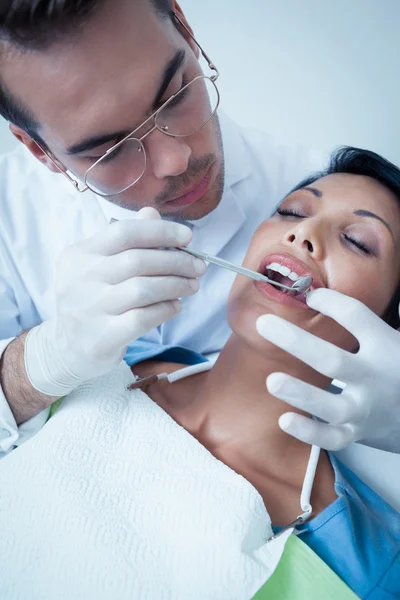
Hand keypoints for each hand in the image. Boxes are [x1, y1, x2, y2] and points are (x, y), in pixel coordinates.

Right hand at [24, 207, 205, 395]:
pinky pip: (143, 318)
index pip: (124, 232)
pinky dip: (165, 309)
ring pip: (143, 290)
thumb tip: (152, 213)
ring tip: (192, 285)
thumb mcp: (99, 265)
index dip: (160, 231)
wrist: (69, 347)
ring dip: (176, 285)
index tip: (187, 237)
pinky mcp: (102, 337)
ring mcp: (90, 310)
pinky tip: (176, 306)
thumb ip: (125, 239)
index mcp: (80, 254)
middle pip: (138, 261)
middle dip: (177, 261)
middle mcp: (81, 279)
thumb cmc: (93, 299)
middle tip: (198, 266)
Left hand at [256, 288, 399, 452]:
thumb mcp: (387, 340)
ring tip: (272, 381)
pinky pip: (333, 437)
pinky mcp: (356, 432)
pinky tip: (284, 420)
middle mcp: (374, 377)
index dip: (331, 303)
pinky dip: (310, 432)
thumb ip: (359, 324)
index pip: (356, 317)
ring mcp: (365, 408)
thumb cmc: (394, 369)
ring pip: (332, 406)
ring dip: (301, 393)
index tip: (307, 295)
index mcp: (383, 345)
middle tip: (264, 324)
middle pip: (333, 360)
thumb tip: (312, 295)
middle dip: (297, 342)